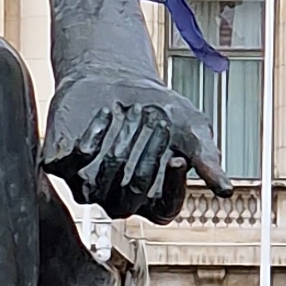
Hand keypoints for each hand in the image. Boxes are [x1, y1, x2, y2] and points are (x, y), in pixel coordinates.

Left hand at [42, 64, 223, 224]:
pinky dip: (89, 139)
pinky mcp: (60, 165)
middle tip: (156, 121)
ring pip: (98, 188)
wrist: (117, 74)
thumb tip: (225, 189)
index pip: (164, 211)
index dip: (172, 188)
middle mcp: (118, 197)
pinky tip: (106, 114)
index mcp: (152, 197)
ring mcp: (87, 184)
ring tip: (132, 112)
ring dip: (118, 148)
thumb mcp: (192, 127)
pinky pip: (69, 166)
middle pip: (129, 198)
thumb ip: (207, 158)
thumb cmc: (158, 105)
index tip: (179, 157)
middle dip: (144, 158)